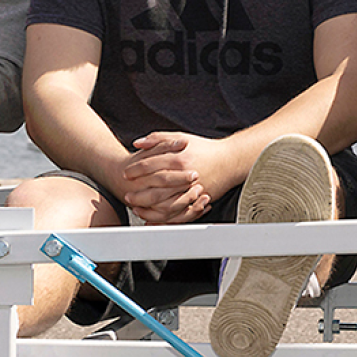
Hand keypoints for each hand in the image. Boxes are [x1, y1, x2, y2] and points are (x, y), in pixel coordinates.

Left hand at [119, 133, 236, 223]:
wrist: (230, 160)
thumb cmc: (205, 149)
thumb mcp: (181, 137)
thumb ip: (158, 138)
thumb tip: (137, 144)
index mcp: (180, 159)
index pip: (150, 165)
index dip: (135, 170)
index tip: (126, 174)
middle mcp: (185, 176)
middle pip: (156, 188)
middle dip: (138, 194)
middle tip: (127, 195)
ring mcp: (193, 190)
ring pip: (166, 204)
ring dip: (149, 208)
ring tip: (137, 208)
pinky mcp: (199, 200)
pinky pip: (179, 213)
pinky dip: (165, 218)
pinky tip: (154, 217)